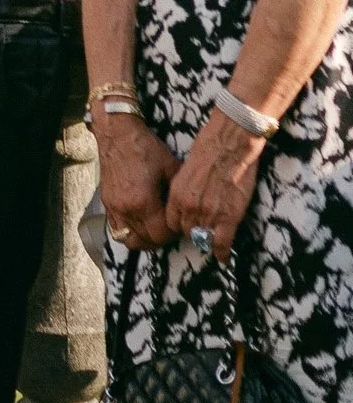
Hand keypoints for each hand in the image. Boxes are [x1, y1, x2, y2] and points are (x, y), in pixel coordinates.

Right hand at [95, 116, 179, 249]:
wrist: (117, 133)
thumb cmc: (144, 147)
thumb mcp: (170, 166)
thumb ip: (178, 191)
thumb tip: (189, 207)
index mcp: (143, 202)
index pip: (161, 235)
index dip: (174, 233)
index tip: (179, 223)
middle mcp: (126, 209)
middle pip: (146, 241)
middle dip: (161, 238)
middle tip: (171, 227)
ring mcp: (114, 208)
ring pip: (129, 239)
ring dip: (144, 239)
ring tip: (155, 229)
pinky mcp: (107, 203)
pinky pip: (116, 229)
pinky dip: (129, 231)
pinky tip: (139, 222)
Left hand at [165, 115, 264, 264]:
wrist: (230, 143)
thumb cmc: (210, 148)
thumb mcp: (187, 170)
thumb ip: (185, 188)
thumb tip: (188, 198)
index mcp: (177, 193)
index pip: (172, 221)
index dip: (180, 224)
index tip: (187, 225)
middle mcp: (188, 206)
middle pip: (186, 231)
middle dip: (194, 231)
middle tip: (203, 230)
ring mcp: (208, 214)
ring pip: (202, 238)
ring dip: (207, 240)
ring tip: (213, 241)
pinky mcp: (228, 218)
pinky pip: (222, 243)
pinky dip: (222, 253)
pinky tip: (223, 259)